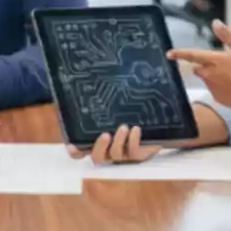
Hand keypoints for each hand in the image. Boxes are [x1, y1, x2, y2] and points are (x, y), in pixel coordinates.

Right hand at [66, 104, 228, 163]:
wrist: (158, 116)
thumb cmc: (129, 105)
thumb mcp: (113, 100)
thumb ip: (99, 93)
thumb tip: (83, 73)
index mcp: (97, 137)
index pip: (80, 150)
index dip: (75, 150)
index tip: (73, 145)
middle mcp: (109, 148)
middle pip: (97, 157)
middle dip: (99, 147)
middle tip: (105, 134)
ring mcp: (124, 153)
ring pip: (115, 156)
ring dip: (119, 142)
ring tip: (123, 127)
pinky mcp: (140, 153)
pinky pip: (134, 153)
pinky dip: (134, 141)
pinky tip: (135, 129)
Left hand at [167, 20, 230, 111]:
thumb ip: (227, 36)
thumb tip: (215, 23)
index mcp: (214, 61)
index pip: (192, 55)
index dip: (179, 54)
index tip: (168, 54)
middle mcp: (209, 75)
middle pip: (199, 68)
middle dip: (205, 65)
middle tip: (223, 63)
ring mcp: (213, 88)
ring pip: (207, 78)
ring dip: (213, 75)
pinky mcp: (219, 98)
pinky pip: (215, 89)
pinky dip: (220, 86)